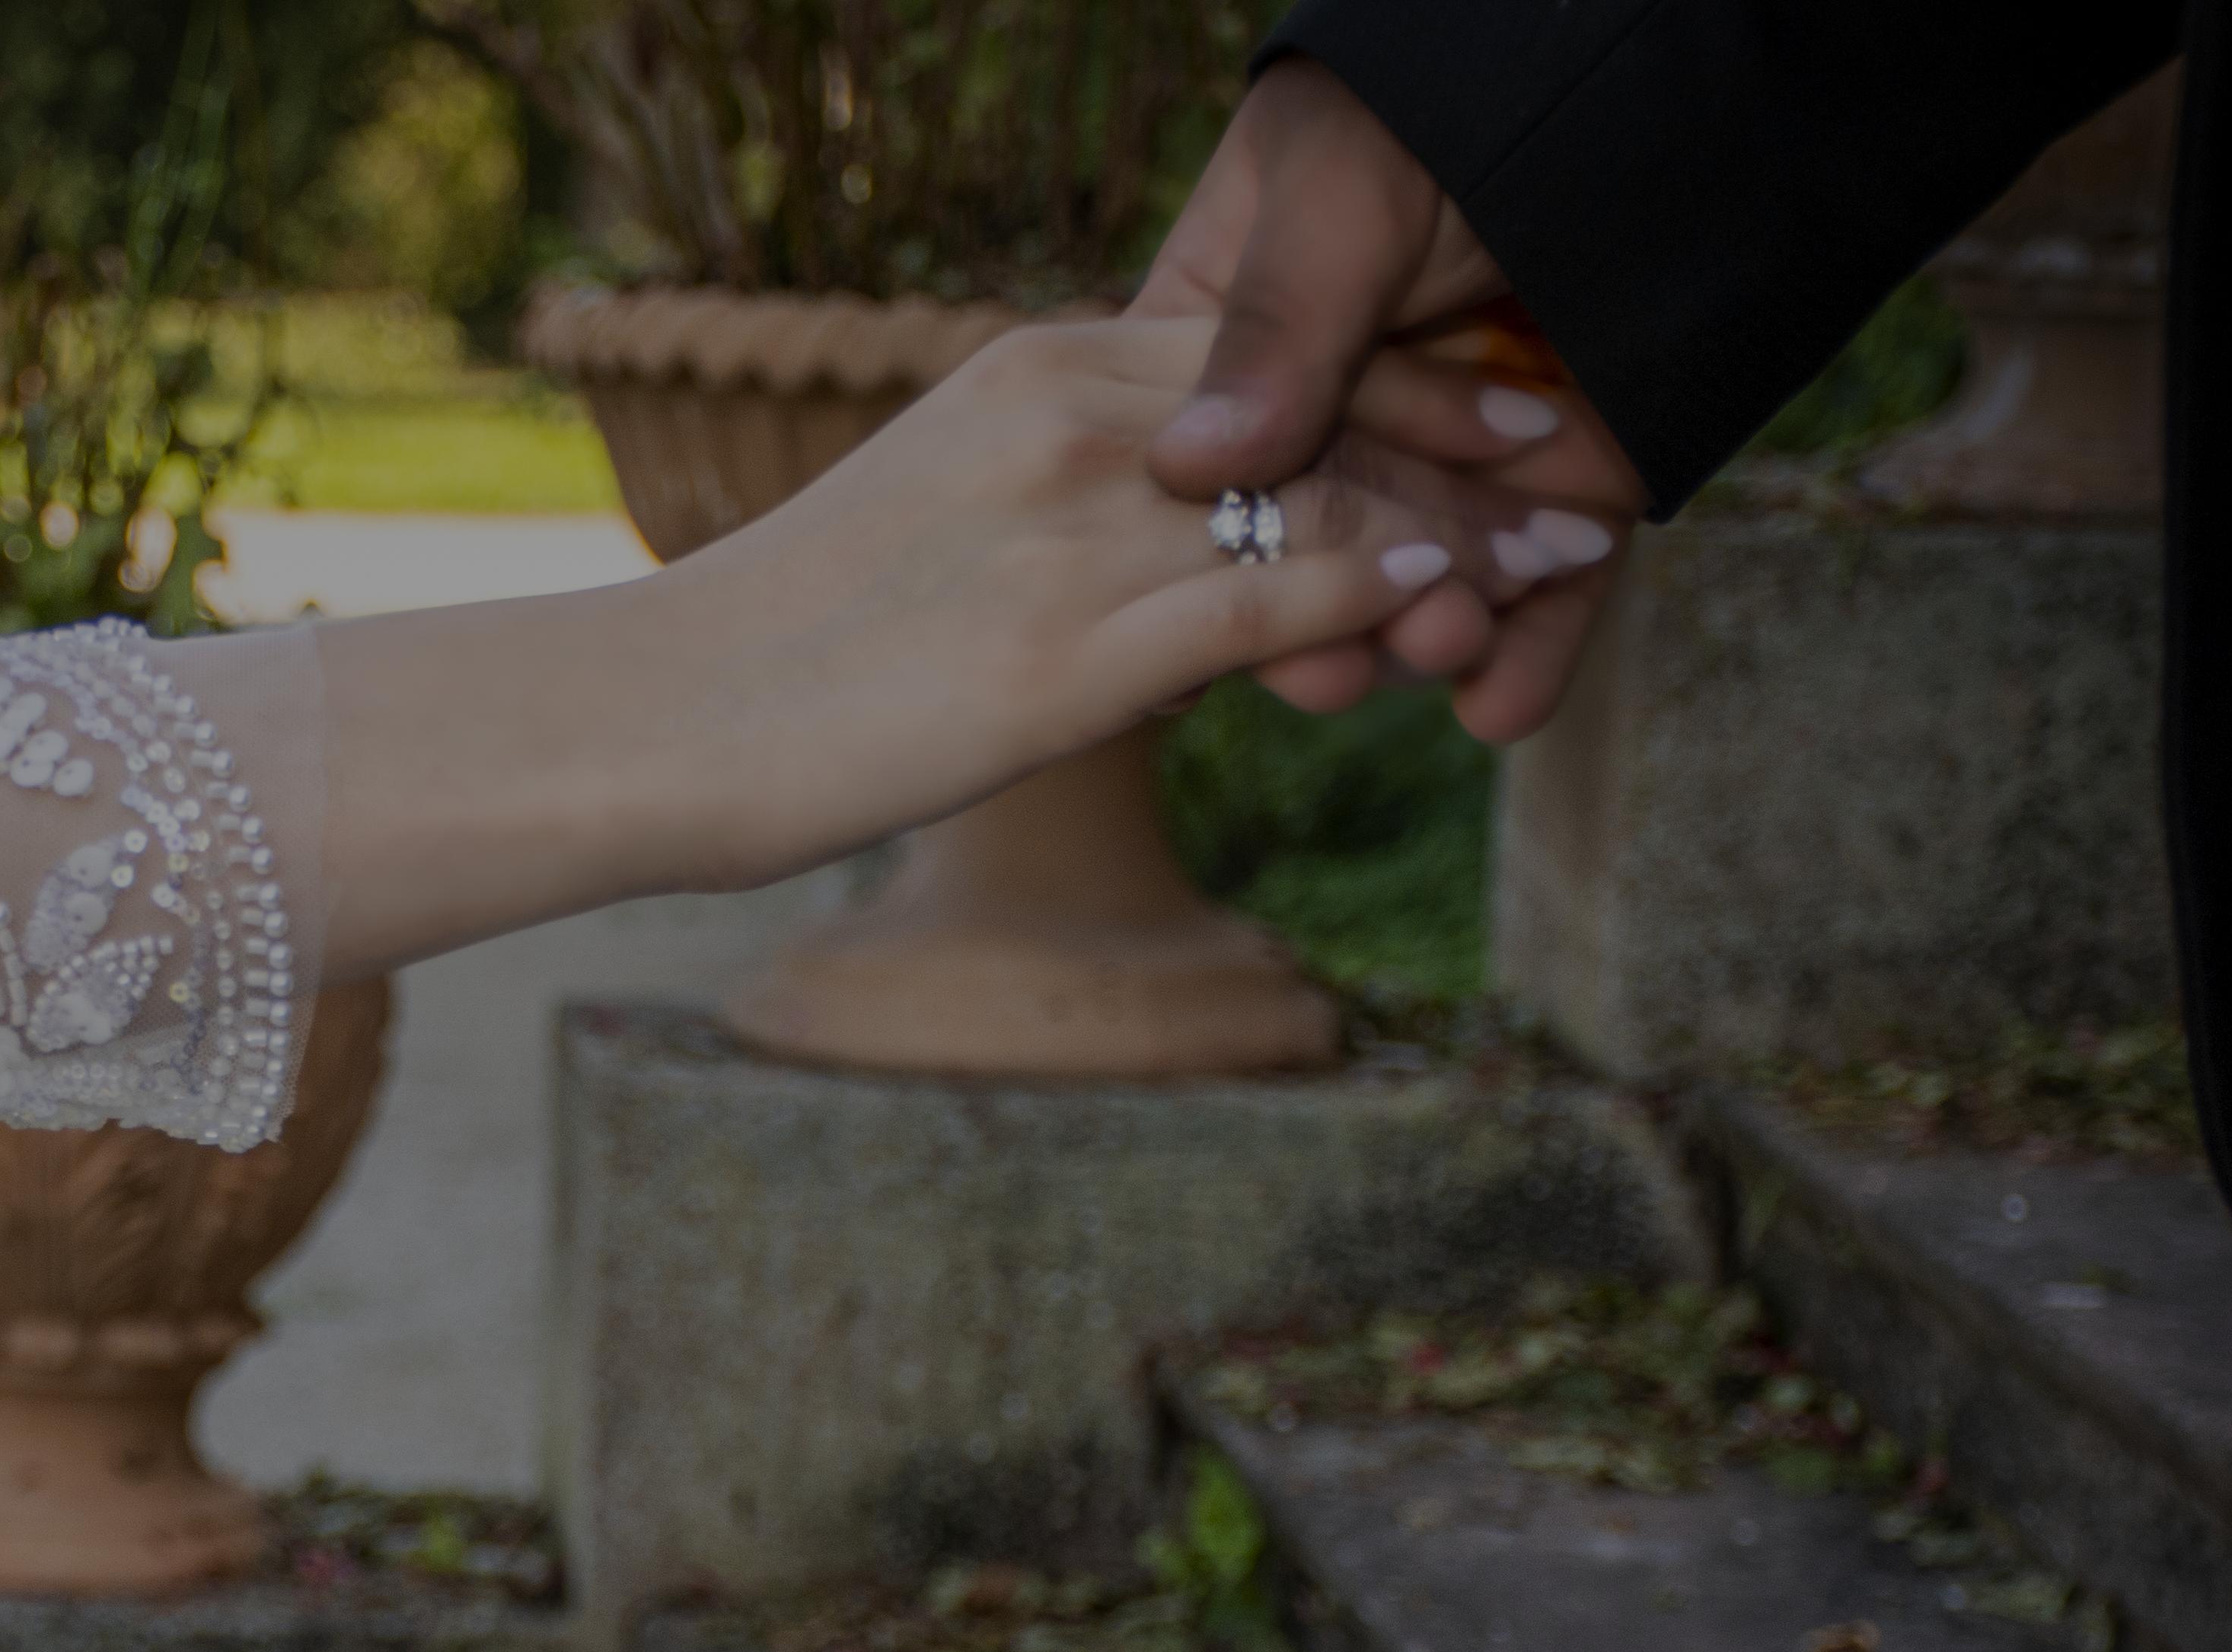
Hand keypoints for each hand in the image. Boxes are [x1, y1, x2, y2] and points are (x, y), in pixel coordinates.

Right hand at [313, 317, 1592, 973]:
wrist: (654, 724)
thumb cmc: (789, 654)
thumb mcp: (951, 534)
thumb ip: (1076, 514)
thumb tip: (1185, 558)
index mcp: (1041, 374)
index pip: (1273, 347)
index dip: (1411, 375)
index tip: (1504, 414)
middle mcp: (1074, 418)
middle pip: (1331, 395)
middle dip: (1472, 434)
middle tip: (1577, 483)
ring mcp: (1081, 528)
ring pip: (1331, 488)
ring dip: (1463, 525)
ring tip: (1560, 556)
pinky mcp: (1078, 647)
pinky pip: (1280, 591)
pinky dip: (1389, 593)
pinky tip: (1456, 613)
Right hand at [1136, 58, 1646, 742]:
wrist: (1672, 80)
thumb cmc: (1472, 96)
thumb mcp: (1347, 195)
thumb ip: (1276, 331)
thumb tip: (1184, 468)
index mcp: (1233, 332)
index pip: (1200, 470)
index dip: (1208, 553)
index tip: (1201, 641)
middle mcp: (1337, 408)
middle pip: (1309, 547)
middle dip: (1332, 612)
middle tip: (1344, 662)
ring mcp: (1452, 456)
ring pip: (1420, 581)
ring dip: (1428, 632)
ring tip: (1450, 644)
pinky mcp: (1561, 489)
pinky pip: (1536, 593)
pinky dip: (1526, 652)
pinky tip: (1506, 701)